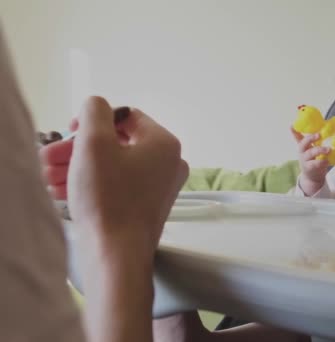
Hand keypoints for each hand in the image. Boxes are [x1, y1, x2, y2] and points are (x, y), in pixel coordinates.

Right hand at [41, 96, 187, 257]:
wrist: (117, 255)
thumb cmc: (108, 197)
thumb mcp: (94, 144)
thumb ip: (94, 112)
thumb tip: (97, 106)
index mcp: (164, 143)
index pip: (126, 117)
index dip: (91, 122)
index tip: (67, 134)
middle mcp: (170, 163)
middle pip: (117, 143)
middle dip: (78, 149)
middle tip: (49, 159)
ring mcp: (161, 187)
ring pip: (114, 166)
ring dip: (79, 167)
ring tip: (50, 178)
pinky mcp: (148, 207)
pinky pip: (119, 185)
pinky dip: (92, 184)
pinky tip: (63, 191)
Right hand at [290, 127, 328, 194]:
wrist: (312, 176)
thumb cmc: (313, 159)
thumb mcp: (311, 149)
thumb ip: (314, 140)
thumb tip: (323, 129)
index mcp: (303, 146)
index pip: (297, 137)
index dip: (294, 131)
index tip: (291, 125)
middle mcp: (302, 152)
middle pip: (303, 144)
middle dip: (310, 138)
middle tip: (319, 135)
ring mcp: (305, 160)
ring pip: (311, 153)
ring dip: (320, 150)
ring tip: (329, 149)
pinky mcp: (310, 168)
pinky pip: (316, 163)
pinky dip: (322, 161)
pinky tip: (327, 160)